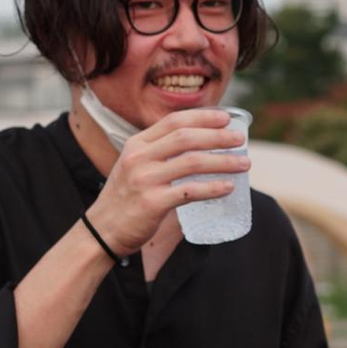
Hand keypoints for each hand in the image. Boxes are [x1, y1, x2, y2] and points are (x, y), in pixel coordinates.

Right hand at [85, 109, 248, 254]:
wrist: (102, 230)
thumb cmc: (127, 197)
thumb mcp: (135, 165)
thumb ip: (160, 152)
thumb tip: (201, 142)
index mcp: (137, 144)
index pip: (174, 121)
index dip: (202, 117)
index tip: (226, 118)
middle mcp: (139, 158)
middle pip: (186, 138)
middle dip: (218, 136)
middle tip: (240, 140)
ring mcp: (145, 180)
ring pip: (192, 162)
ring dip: (223, 162)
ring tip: (244, 164)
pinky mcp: (152, 203)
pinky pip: (190, 191)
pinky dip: (213, 188)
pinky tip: (229, 187)